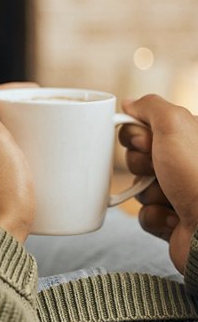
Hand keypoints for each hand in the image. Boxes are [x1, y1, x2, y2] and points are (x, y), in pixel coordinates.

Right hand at [120, 95, 197, 273]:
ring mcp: (181, 191)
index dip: (137, 136)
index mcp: (190, 138)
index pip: (146, 128)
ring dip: (148, 193)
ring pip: (139, 187)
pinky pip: (145, 213)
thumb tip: (130, 103)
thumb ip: (150, 106)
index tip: (145, 142)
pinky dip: (153, 216)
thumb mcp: (173, 125)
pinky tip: (172, 216)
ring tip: (170, 197)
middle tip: (156, 169)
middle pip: (138, 157)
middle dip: (140, 165)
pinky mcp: (174, 217)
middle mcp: (187, 163)